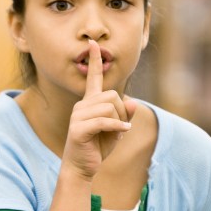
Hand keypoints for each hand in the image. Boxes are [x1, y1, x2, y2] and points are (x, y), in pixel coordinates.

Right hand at [63, 39, 136, 179]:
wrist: (82, 168)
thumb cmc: (98, 148)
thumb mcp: (116, 130)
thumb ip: (124, 115)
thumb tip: (132, 102)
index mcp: (90, 103)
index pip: (93, 78)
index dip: (95, 61)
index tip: (93, 43)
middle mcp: (82, 106)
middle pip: (112, 95)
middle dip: (121, 111)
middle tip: (120, 127)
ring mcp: (78, 116)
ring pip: (109, 106)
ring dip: (119, 120)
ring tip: (116, 133)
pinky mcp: (78, 129)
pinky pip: (103, 120)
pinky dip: (117, 126)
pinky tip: (123, 131)